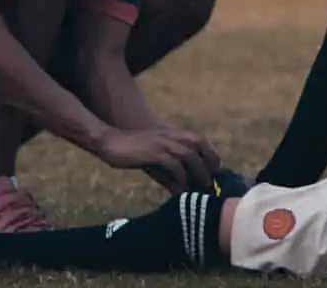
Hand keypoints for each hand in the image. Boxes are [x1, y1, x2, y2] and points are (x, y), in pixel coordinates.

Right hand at [97, 127, 221, 192]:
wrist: (110, 142)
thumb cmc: (133, 151)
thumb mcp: (155, 161)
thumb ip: (169, 173)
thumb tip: (182, 191)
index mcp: (173, 134)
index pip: (200, 139)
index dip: (211, 154)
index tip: (216, 170)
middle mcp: (170, 135)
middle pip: (199, 144)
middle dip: (209, 162)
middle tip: (212, 180)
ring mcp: (162, 142)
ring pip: (188, 154)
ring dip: (198, 170)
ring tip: (202, 185)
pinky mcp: (152, 152)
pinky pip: (172, 163)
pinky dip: (180, 176)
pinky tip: (181, 188)